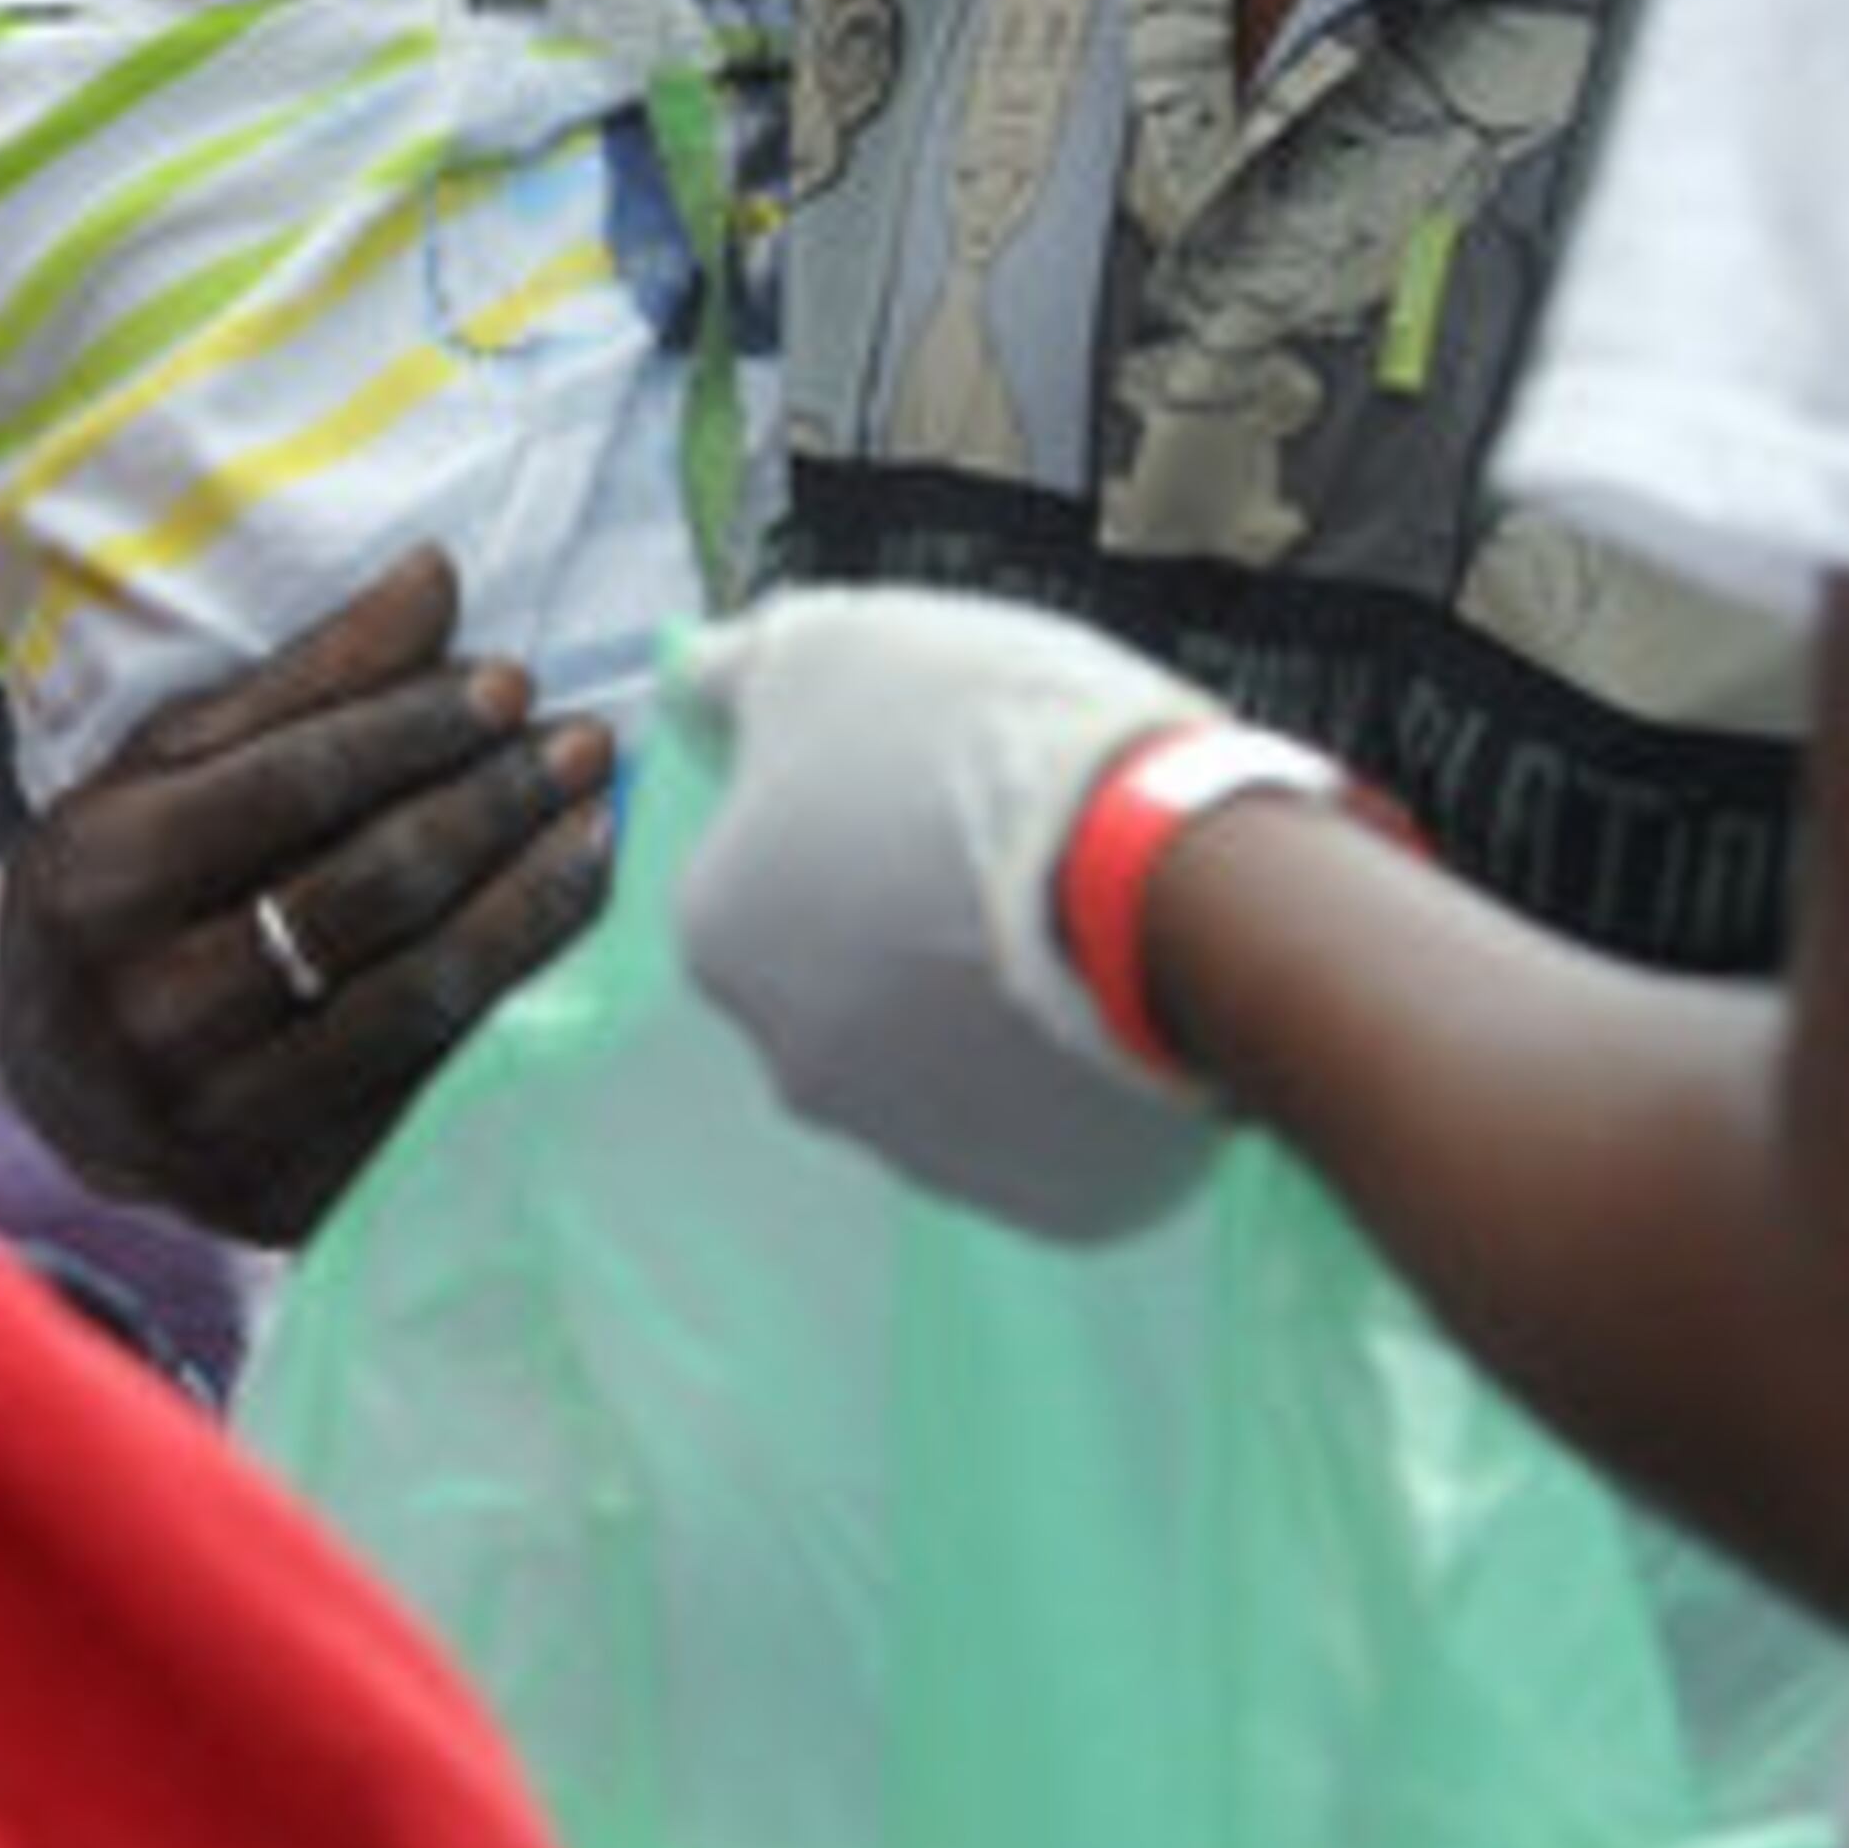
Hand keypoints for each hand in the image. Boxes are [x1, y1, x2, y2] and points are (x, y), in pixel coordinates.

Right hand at [0, 547, 616, 1243]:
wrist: (56, 1077)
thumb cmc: (120, 889)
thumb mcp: (167, 766)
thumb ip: (303, 681)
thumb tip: (437, 575)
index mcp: (98, 884)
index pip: (293, 786)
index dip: (416, 728)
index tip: (511, 683)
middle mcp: (147, 1014)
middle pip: (368, 889)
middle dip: (493, 805)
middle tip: (580, 746)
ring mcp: (215, 1124)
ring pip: (417, 994)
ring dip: (530, 903)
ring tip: (594, 828)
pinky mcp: (282, 1198)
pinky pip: (429, 1088)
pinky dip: (511, 1004)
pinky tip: (562, 933)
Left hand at [664, 584, 1226, 1241]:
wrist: (1161, 874)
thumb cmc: (981, 744)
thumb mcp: (831, 647)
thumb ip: (738, 674)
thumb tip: (688, 677)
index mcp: (723, 936)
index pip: (767, 867)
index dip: (856, 806)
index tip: (933, 773)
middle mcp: (797, 1065)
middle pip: (852, 974)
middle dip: (915, 918)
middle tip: (1011, 841)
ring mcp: (926, 1150)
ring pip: (951, 1057)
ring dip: (997, 996)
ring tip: (1085, 910)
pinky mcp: (1049, 1199)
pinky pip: (1055, 1123)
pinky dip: (1083, 1068)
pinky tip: (1126, 991)